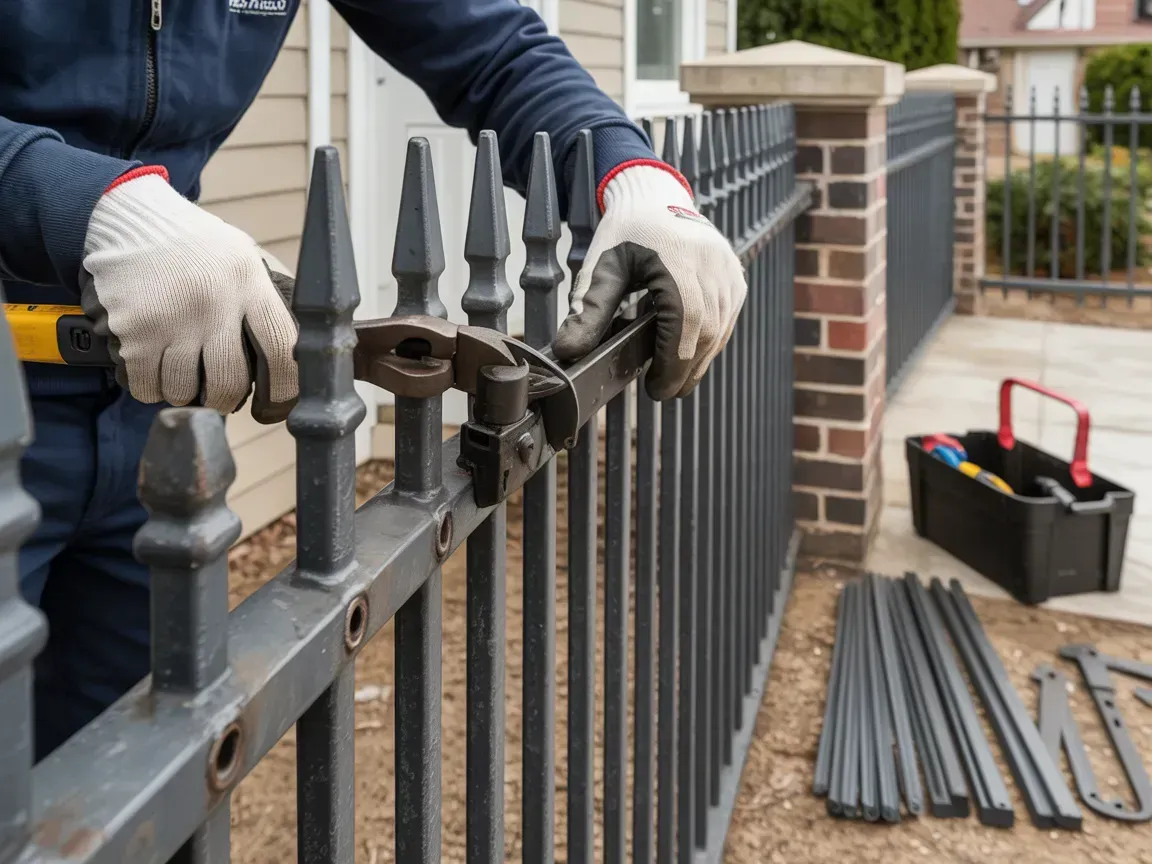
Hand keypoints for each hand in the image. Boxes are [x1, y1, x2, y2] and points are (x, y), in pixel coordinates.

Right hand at [80, 168, 297, 413]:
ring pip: (185, 390)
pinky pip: (147, 385)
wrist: (130, 217)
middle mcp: (215, 303)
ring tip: (183, 375)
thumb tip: (295, 350)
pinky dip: (151, 388)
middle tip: (220, 394)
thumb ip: (265, 299)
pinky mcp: (134, 330)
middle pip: (229, 383)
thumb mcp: (243, 257)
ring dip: (184, 393)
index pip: (283, 350)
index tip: (275, 405)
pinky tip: (155, 372)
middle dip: (225, 399)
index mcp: (249, 284)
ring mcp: (172, 319)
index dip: (285, 390)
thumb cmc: (195, 244)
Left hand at [552, 161, 745, 399]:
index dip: (672, 364)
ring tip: (674, 379)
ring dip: (699, 361)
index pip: (685, 325)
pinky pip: (727, 319)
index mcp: (679, 263)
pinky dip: (710, 343)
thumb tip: (568, 352)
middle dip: (685, 371)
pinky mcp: (735, 277)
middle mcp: (713, 267)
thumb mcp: (602, 267)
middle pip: (706, 334)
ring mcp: (729, 272)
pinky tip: (690, 354)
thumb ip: (588, 311)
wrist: (654, 195)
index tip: (656, 389)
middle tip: (662, 392)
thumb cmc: (626, 231)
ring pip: (720, 331)